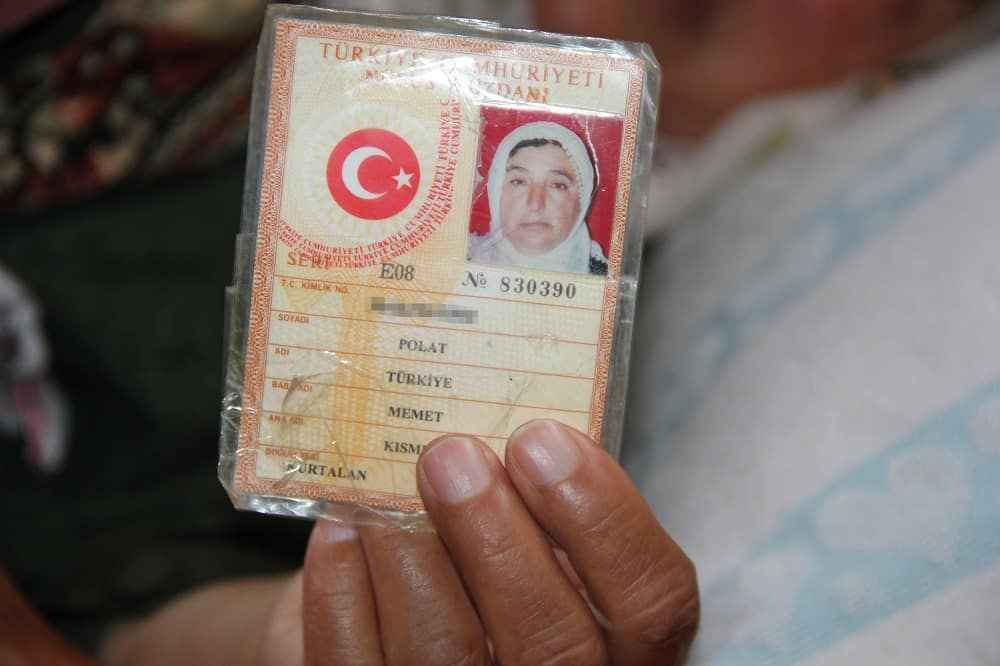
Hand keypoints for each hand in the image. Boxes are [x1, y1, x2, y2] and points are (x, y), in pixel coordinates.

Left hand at [302, 419, 698, 665]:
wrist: (413, 638)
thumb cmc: (492, 570)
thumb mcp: (546, 545)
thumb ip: (545, 509)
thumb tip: (500, 435)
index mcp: (623, 646)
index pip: (652, 601)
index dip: (605, 519)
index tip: (543, 440)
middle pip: (552, 643)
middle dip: (497, 538)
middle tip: (451, 458)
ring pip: (447, 656)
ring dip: (412, 556)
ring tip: (389, 492)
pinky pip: (358, 665)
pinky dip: (343, 592)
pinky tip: (343, 533)